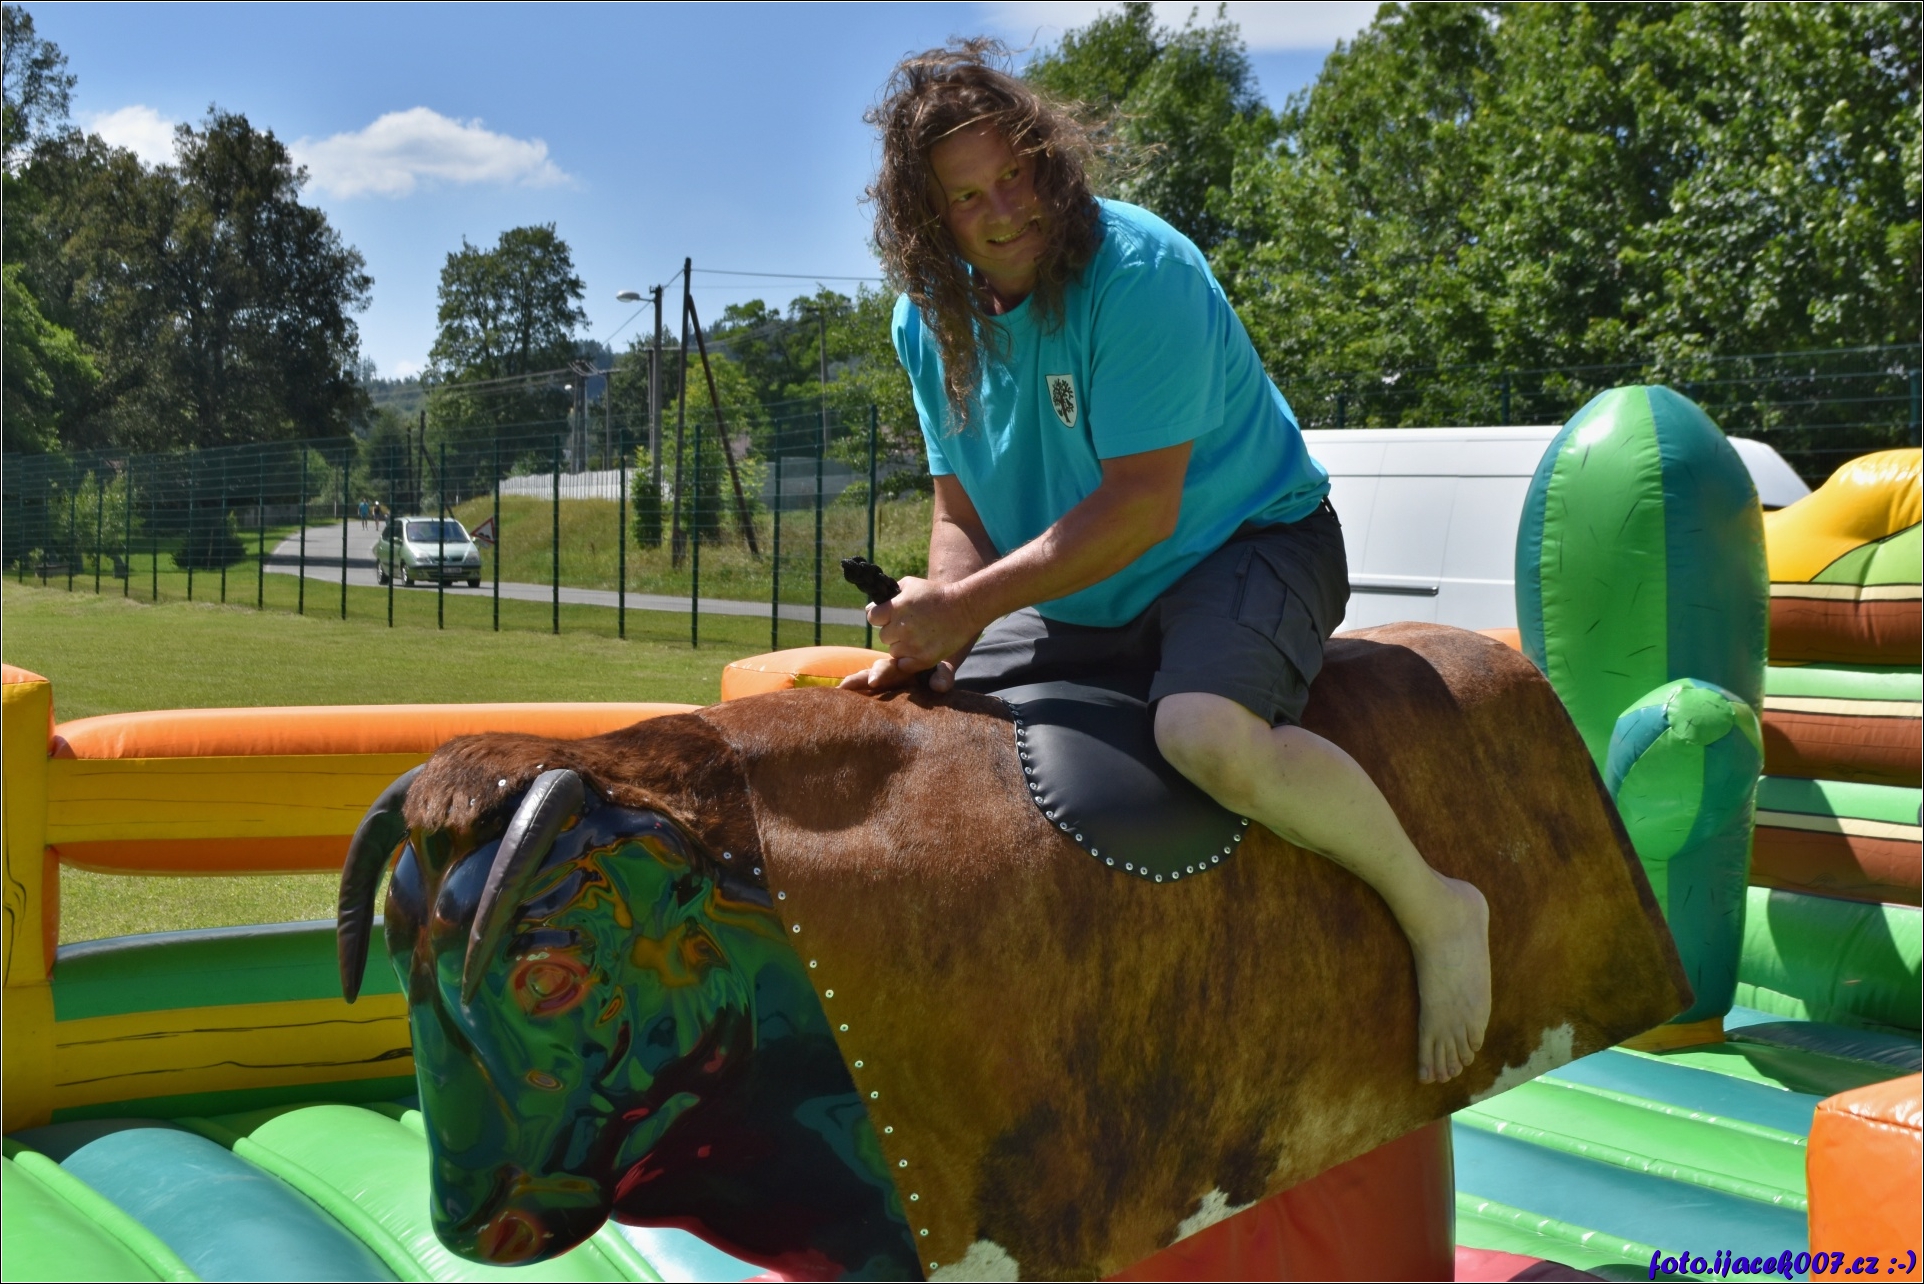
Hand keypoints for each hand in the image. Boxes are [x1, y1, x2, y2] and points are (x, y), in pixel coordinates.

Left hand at [836, 576, 976, 695]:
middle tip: (910, 625)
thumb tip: (870, 609)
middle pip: (883, 636)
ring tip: (919, 635)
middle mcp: (902, 627)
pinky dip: (910, 659)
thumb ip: (888, 595)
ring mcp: (913, 645)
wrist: (964, 608)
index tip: (891, 615)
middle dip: (893, 631)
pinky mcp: (923, 659)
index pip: (872, 618)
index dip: (880, 616)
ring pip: (893, 651)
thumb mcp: (910, 585)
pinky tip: (922, 647)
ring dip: (902, 645)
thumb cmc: (935, 594)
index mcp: (896, 607)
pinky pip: (904, 664)